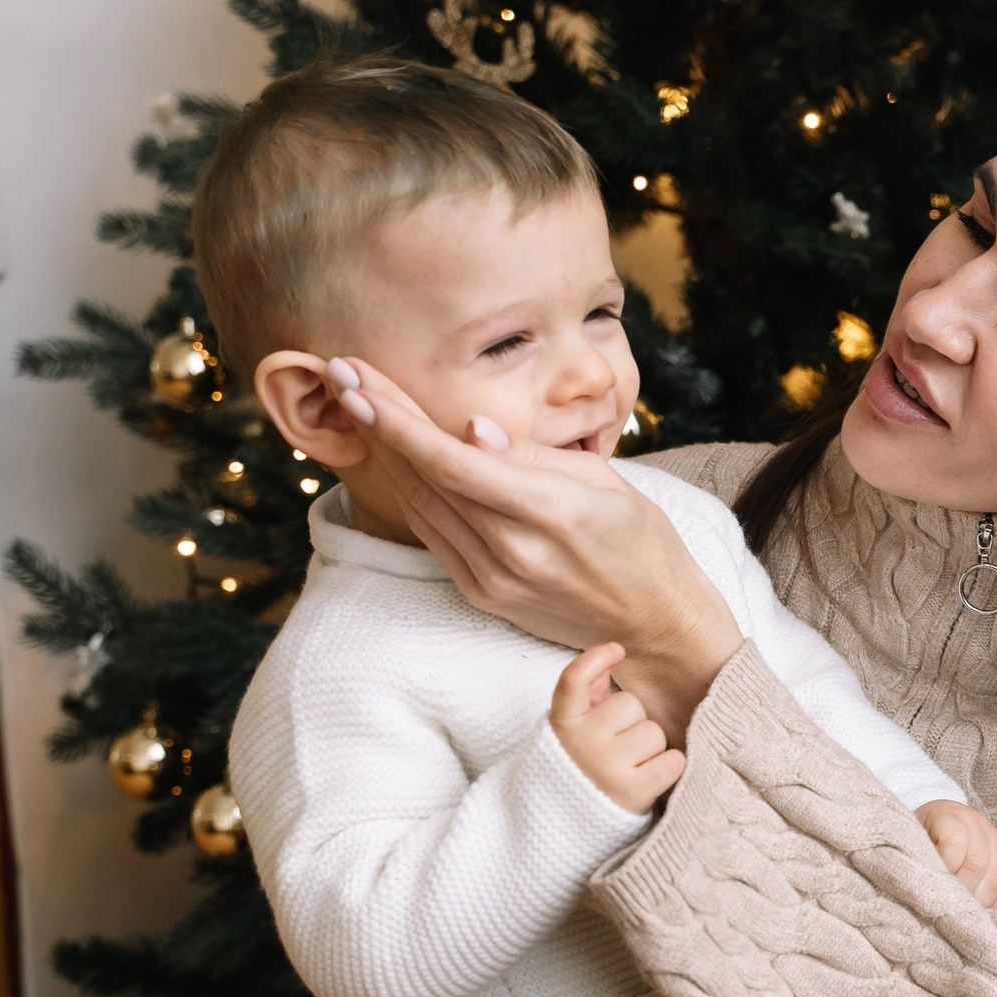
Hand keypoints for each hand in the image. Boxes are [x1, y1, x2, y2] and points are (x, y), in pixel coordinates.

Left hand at [325, 356, 742, 739]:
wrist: (655, 625)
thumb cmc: (642, 542)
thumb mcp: (607, 484)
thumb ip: (533, 456)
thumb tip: (471, 427)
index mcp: (553, 514)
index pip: (453, 461)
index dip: (398, 420)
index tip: (358, 378)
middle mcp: (514, 553)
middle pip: (426, 477)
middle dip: (379, 420)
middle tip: (342, 371)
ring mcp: (494, 580)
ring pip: (421, 505)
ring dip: (385, 453)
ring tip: (360, 403)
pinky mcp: (484, 596)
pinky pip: (434, 535)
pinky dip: (411, 491)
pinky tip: (395, 456)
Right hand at [551, 644, 685, 811]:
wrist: (565, 828)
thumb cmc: (576, 770)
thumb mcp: (570, 732)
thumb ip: (585, 696)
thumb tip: (607, 657)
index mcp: (562, 724)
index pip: (572, 680)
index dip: (595, 659)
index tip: (617, 651)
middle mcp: (581, 743)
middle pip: (630, 706)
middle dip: (631, 723)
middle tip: (616, 748)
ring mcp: (607, 767)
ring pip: (654, 733)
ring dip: (649, 748)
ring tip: (629, 767)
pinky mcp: (633, 791)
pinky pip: (673, 760)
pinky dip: (667, 768)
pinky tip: (647, 778)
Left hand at [916, 800, 996, 909]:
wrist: (935, 822)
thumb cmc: (918, 839)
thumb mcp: (909, 842)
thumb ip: (917, 861)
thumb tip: (925, 892)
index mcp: (947, 815)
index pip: (954, 844)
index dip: (944, 871)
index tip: (932, 888)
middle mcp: (976, 824)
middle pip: (978, 864)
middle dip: (961, 892)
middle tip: (946, 908)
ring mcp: (996, 840)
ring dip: (979, 902)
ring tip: (961, 913)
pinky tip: (983, 910)